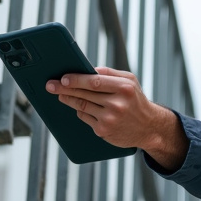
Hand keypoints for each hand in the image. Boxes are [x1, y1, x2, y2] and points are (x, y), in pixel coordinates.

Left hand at [45, 67, 186, 170]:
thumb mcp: (130, 81)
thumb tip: (86, 69)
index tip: (62, 78)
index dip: (76, 79)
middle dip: (64, 89)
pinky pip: (85, 118)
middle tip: (50, 85)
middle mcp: (117, 104)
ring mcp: (110, 119)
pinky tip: (76, 106)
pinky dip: (80, 111)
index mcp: (124, 88)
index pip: (94, 81)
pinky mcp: (104, 131)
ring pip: (81, 106)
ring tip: (59, 94)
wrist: (149, 127)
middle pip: (84, 94)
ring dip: (68, 100)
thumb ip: (109, 73)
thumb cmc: (136, 100)